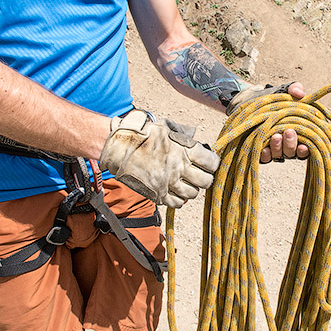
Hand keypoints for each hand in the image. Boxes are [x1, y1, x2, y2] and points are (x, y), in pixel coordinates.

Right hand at [99, 110, 219, 207]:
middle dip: (205, 177)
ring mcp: (168, 183)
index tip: (209, 162)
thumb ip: (183, 132)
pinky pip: (178, 203)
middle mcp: (179, 169)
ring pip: (193, 194)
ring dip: (192, 188)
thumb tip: (194, 134)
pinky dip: (180, 199)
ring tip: (186, 181)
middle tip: (200, 173)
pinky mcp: (157, 194)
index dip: (213, 162)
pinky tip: (176, 190)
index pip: (212, 163)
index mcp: (184, 150)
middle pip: (205, 181)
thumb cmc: (142, 134)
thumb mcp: (165, 126)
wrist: (118, 147)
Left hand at [260, 82, 308, 162]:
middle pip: (293, 152)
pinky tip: (264, 148)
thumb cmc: (272, 99)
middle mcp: (288, 144)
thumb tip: (299, 92)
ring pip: (279, 154)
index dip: (306, 149)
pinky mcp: (260, 152)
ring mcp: (274, 149)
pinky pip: (264, 157)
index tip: (304, 145)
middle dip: (291, 144)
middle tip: (289, 132)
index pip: (306, 145)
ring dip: (278, 147)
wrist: (249, 102)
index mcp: (299, 132)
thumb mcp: (283, 91)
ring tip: (275, 136)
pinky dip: (265, 154)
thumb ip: (293, 88)